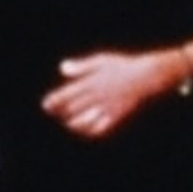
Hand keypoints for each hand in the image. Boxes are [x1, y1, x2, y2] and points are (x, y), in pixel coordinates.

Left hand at [44, 51, 177, 141]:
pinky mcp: (117, 115)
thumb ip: (81, 66)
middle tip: (53, 113)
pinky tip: (85, 130)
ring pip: (85, 120)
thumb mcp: (100, 61)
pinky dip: (90, 131)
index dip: (55, 101)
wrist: (146, 76)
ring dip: (74, 123)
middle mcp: (97, 96)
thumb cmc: (122, 66)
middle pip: (73, 108)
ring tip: (68, 123)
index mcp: (91, 82)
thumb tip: (62, 68)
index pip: (67, 94)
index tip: (46, 105)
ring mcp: (107, 107)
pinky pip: (101, 128)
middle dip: (61, 112)